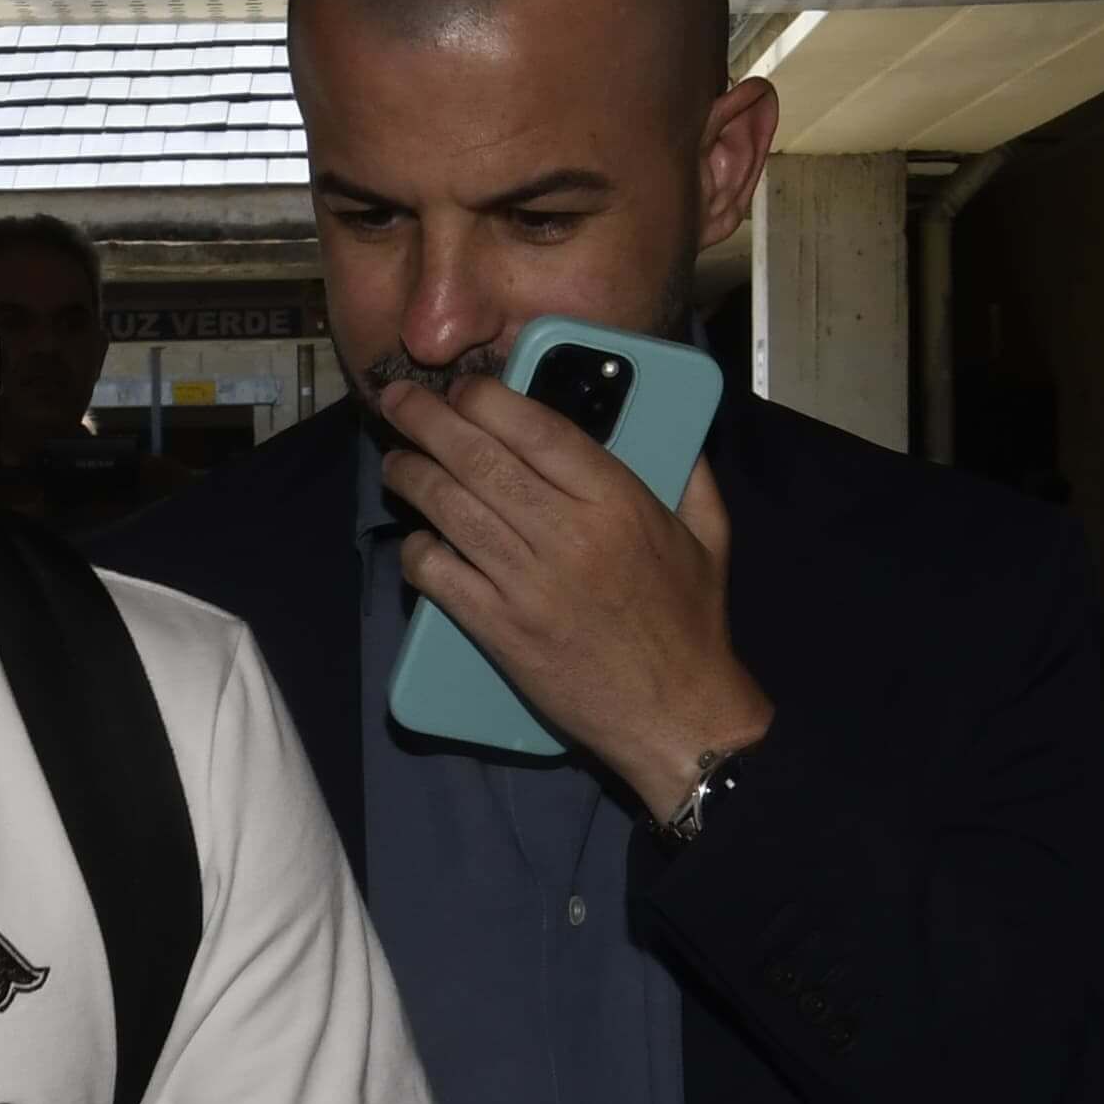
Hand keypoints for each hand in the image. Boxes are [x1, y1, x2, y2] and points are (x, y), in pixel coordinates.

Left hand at [376, 372, 771, 820]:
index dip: (487, 398)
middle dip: (428, 420)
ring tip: (395, 461)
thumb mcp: (708, 537)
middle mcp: (567, 534)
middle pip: (479, 458)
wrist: (678, 716)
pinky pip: (438, 575)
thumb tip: (675, 429)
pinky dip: (416, 550)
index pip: (536, 429)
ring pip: (449, 508)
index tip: (463, 387)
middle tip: (398, 400)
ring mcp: (527, 583)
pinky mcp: (500, 629)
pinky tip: (415, 538)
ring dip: (411, 476)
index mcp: (618, 501)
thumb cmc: (692, 624)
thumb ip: (690, 475)